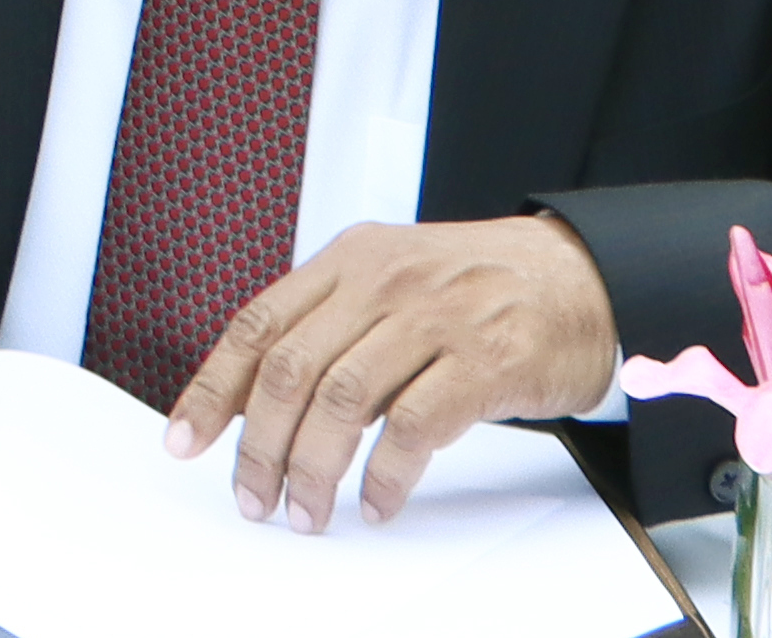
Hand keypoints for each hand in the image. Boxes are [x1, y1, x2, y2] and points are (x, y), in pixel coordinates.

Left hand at [169, 214, 618, 529]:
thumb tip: (260, 397)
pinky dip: (387, 475)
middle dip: (260, 445)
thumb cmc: (481, 288)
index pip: (258, 324)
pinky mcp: (486, 360)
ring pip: (343, 401)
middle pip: (292, 370)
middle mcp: (384, 281)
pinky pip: (415, 427)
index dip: (214, 387)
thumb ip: (333, 322)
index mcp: (349, 259)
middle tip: (253, 498)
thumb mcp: (394, 278)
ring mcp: (436, 318)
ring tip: (307, 512)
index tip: (184, 439)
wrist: (588, 276)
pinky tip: (379, 502)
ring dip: (314, 469)